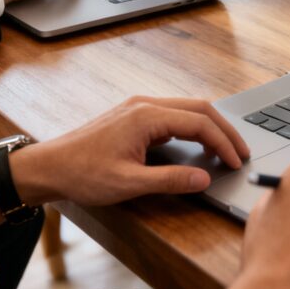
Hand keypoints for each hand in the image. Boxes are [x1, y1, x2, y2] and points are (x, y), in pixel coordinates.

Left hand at [12, 96, 250, 206]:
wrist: (48, 167)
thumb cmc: (83, 174)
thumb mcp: (129, 183)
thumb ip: (170, 180)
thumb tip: (204, 178)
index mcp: (147, 116)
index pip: (199, 123)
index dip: (222, 143)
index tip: (236, 162)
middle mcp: (145, 104)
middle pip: (199, 108)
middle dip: (224, 130)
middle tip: (241, 152)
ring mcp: (139, 107)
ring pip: (187, 109)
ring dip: (209, 127)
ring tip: (225, 149)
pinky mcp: (133, 115)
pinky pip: (173, 114)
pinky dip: (193, 127)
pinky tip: (197, 144)